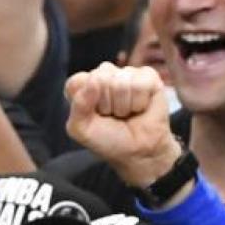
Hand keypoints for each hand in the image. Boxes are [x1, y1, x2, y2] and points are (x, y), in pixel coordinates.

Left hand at [65, 62, 182, 188]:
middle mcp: (103, 75)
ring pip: (121, 82)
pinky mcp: (147, 76)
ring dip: (124, 106)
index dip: (85, 102)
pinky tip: (140, 107)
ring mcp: (125, 73)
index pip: (77, 82)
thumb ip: (78, 105)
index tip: (93, 115)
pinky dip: (140, 102)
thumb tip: (95, 80)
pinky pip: (140, 83)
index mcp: (82, 86)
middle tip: (113, 115)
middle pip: (100, 78)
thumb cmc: (108, 139)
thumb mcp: (81, 129)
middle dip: (107, 105)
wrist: (138, 151)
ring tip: (126, 112)